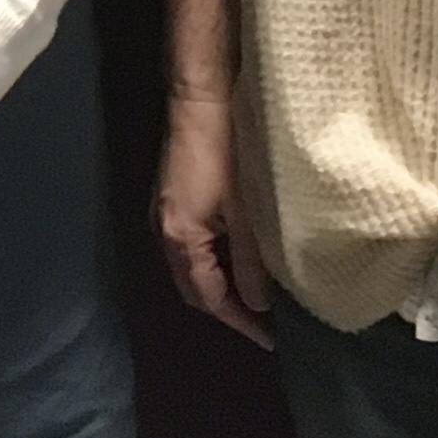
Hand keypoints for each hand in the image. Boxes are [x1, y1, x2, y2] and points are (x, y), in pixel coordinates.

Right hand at [154, 0, 271, 344]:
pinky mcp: (173, 195)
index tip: (273, 342)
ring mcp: (164, 212)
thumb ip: (252, 263)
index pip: (210, 299)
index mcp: (180, 240)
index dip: (242, 323)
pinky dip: (215, 261)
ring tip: (258, 296)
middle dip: (227, 309)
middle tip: (266, 324)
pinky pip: (192, 245)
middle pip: (194, 288)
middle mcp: (163, 231)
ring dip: (221, 285)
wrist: (202, 95)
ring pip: (192, 266)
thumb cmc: (226, 152)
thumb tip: (261, 304)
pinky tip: (240, 257)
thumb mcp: (247, 213)